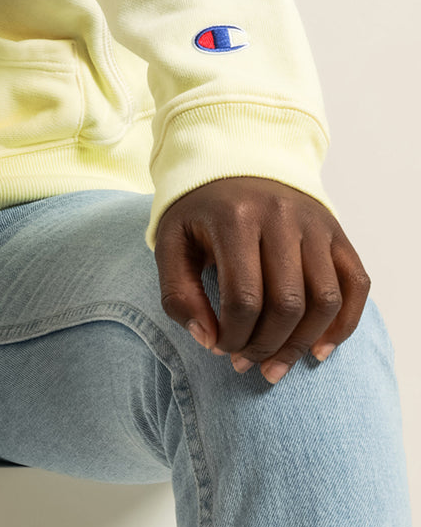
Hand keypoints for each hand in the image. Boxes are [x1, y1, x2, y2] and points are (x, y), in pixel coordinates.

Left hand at [155, 175, 370, 384]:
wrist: (232, 162)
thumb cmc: (200, 210)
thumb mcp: (171, 242)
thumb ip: (178, 293)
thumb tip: (208, 340)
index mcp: (235, 217)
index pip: (242, 298)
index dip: (232, 336)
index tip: (219, 347)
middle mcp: (281, 216)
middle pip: (286, 304)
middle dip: (265, 346)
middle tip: (245, 362)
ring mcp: (314, 224)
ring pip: (324, 300)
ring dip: (301, 344)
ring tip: (276, 365)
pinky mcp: (336, 232)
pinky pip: (355, 285)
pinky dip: (344, 324)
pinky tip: (318, 348)